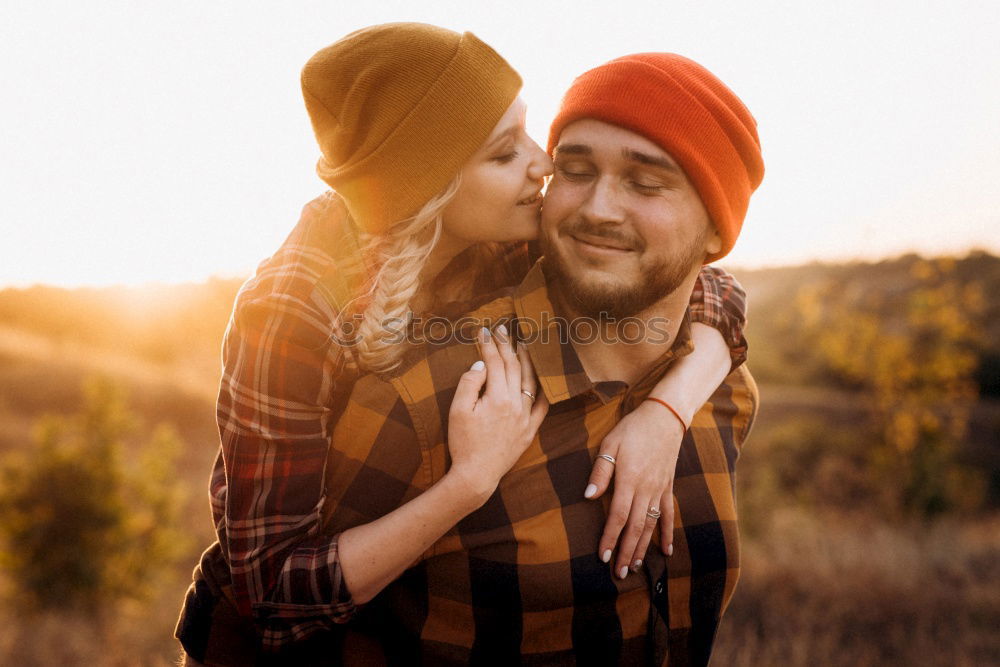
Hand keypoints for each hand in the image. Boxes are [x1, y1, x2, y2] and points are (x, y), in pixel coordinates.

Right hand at [447, 325, 547, 501]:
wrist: (477, 475)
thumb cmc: (463, 443)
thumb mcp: (457, 411)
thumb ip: (469, 383)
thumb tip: (482, 364)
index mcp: (498, 398)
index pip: (495, 363)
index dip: (489, 345)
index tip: (484, 331)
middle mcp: (516, 405)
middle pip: (513, 367)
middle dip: (507, 345)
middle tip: (502, 330)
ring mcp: (526, 417)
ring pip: (530, 381)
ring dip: (526, 360)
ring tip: (523, 344)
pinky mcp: (530, 430)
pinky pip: (542, 405)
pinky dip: (543, 388)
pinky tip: (541, 378)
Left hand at [586, 399, 682, 577]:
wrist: (665, 417)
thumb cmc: (633, 429)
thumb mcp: (610, 443)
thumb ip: (601, 471)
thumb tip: (589, 496)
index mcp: (630, 479)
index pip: (618, 516)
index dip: (610, 537)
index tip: (602, 556)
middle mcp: (646, 489)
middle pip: (635, 527)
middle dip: (625, 551)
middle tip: (618, 573)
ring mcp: (659, 490)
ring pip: (651, 526)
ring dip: (643, 547)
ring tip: (634, 566)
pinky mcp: (668, 487)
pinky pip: (668, 514)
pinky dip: (667, 533)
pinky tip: (667, 551)